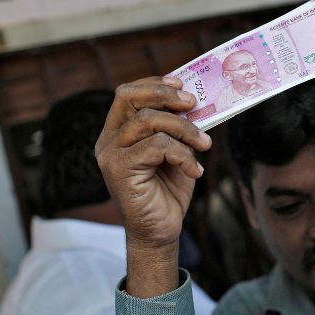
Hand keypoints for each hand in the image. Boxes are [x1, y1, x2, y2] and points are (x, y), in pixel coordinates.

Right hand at [95, 77, 211, 296]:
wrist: (160, 230)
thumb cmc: (168, 190)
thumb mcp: (176, 151)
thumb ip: (177, 128)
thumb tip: (195, 103)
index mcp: (119, 131)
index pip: (128, 94)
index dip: (154, 84)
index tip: (181, 84)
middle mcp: (109, 140)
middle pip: (129, 98)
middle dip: (165, 95)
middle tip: (193, 104)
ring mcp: (111, 154)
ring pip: (149, 120)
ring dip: (184, 129)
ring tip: (205, 144)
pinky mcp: (119, 169)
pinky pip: (157, 146)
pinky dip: (183, 155)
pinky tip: (194, 170)